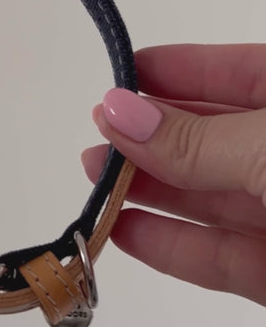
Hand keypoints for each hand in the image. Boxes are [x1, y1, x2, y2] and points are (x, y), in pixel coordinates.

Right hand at [82, 44, 265, 305]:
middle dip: (149, 134)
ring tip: (94, 177)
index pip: (232, 73)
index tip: (117, 74)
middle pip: (209, 139)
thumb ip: (196, 139)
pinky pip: (217, 257)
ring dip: (146, 189)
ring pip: (205, 198)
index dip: (172, 69)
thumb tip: (118, 112)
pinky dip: (168, 246)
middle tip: (97, 132)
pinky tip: (121, 231)